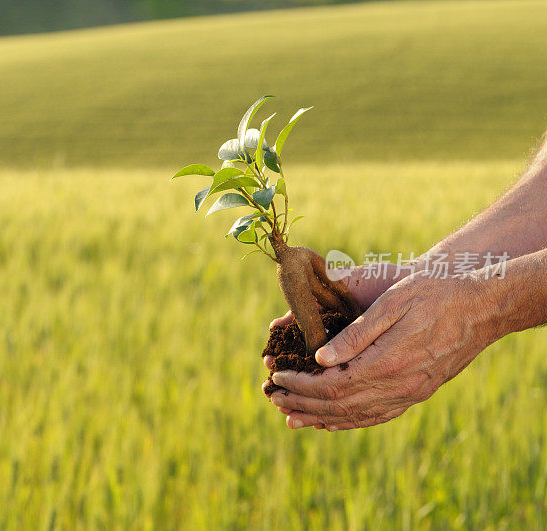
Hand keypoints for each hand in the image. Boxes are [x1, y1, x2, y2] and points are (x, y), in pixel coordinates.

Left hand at [267, 271, 498, 430]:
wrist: (483, 305)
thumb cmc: (434, 294)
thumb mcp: (392, 303)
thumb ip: (356, 334)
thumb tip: (320, 357)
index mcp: (387, 362)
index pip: (331, 385)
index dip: (300, 385)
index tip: (276, 378)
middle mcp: (399, 386)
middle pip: (339, 406)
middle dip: (302, 404)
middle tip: (273, 399)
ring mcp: (411, 393)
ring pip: (357, 416)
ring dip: (320, 418)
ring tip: (292, 418)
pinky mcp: (418, 392)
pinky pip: (378, 415)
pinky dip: (350, 421)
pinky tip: (333, 421)